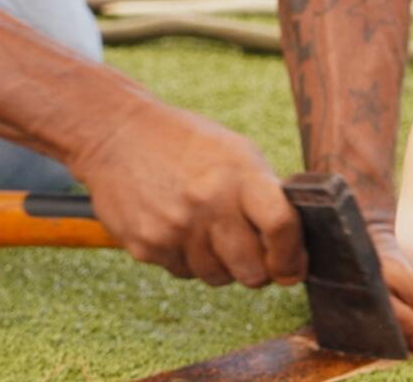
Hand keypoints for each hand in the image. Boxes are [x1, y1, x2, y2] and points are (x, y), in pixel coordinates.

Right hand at [69, 100, 304, 287]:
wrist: (117, 134)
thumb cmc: (184, 142)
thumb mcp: (235, 152)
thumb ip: (266, 195)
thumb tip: (295, 248)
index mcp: (238, 175)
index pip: (281, 227)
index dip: (292, 256)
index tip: (293, 266)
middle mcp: (208, 203)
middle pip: (252, 271)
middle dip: (259, 270)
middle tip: (253, 256)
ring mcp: (175, 228)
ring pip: (218, 278)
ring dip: (221, 265)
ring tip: (208, 231)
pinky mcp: (147, 246)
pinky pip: (183, 272)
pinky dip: (187, 258)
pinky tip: (178, 227)